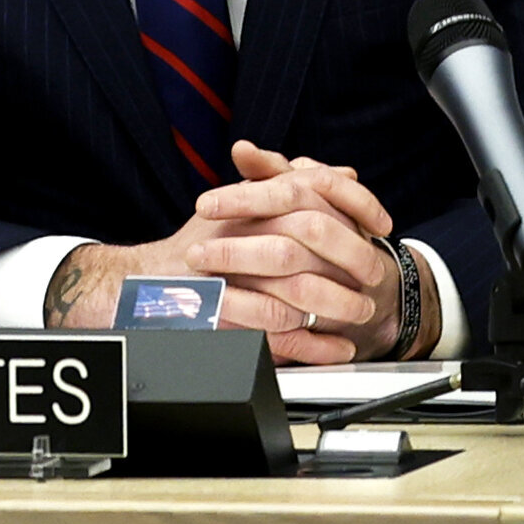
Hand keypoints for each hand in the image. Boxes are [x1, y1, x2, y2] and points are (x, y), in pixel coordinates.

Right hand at [45, 141, 424, 363]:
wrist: (144, 285)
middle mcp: (237, 235)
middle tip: (372, 280)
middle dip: (347, 264)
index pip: (308, 194)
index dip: (352, 207)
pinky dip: (313, 346)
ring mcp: (229, 278)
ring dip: (333, 308)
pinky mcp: (225, 318)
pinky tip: (335, 349)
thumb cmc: (199, 246)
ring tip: (357, 319)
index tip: (380, 225)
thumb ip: (292, 186)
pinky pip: (277, 335)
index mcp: (248, 205)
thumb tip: (345, 175)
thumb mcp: (245, 204)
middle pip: (304, 246)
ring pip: (293, 293)